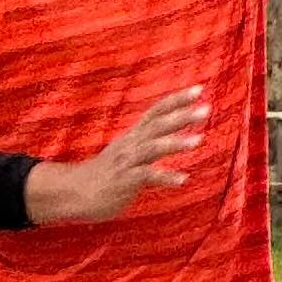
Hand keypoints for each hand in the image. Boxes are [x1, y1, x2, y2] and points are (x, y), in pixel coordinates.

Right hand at [26, 87, 207, 225]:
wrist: (74, 192)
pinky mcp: (124, 181)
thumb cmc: (106, 173)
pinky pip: (146, 177)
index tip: (199, 89)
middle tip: (207, 109)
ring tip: (199, 141)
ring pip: (152, 147)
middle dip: (182, 115)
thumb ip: (147, 141)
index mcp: (133, 135)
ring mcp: (127, 162)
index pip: (156, 111)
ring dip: (175, 143)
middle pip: (157, 124)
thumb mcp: (127, 151)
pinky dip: (165, 177)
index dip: (176, 99)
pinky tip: (183, 179)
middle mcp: (131, 144)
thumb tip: (167, 131)